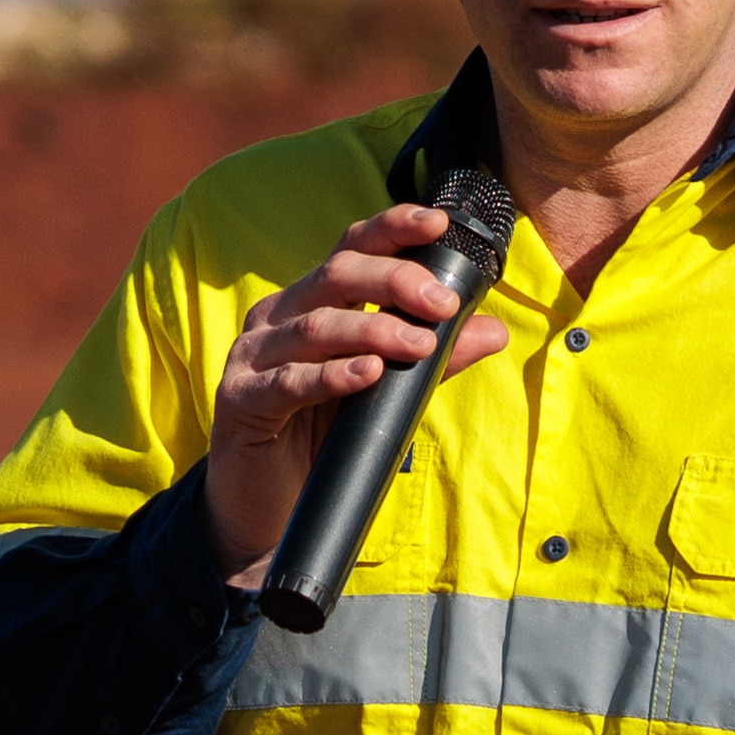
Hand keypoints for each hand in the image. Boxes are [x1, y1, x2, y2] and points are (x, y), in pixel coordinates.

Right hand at [202, 205, 508, 584]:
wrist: (265, 511)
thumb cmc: (323, 442)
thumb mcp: (386, 395)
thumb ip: (433, 361)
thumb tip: (494, 331)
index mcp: (310, 303)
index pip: (351, 249)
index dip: (392, 229)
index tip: (438, 223)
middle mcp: (278, 318)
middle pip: (336, 275)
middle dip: (395, 281)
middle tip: (444, 303)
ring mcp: (252, 356)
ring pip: (316, 326)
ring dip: (374, 331)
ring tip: (422, 345)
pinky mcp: (241, 401)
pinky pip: (289, 381)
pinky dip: (332, 375)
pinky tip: (368, 374)